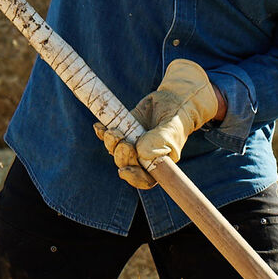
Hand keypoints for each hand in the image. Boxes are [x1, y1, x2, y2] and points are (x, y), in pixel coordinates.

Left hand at [94, 60, 219, 188]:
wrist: (173, 99)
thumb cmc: (177, 119)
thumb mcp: (171, 130)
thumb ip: (158, 142)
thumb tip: (140, 153)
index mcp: (158, 163)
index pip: (144, 179)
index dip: (133, 178)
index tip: (124, 170)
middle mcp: (143, 156)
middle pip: (126, 164)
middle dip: (121, 155)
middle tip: (124, 142)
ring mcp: (132, 143)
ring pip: (114, 150)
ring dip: (110, 143)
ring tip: (113, 131)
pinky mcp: (124, 130)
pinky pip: (108, 136)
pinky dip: (102, 132)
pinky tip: (99, 126)